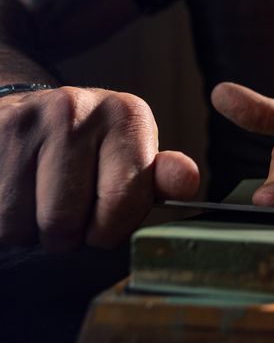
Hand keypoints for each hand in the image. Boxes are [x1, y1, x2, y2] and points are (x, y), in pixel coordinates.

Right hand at [0, 86, 199, 250]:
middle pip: (65, 221)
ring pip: (22, 225)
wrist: (27, 113)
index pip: (122, 202)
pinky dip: (5, 221)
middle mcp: (75, 108)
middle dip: (66, 234)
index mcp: (125, 114)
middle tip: (66, 208)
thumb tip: (186, 181)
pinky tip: (15, 194)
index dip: (109, 230)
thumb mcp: (132, 157)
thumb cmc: (88, 149)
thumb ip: (160, 177)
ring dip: (29, 230)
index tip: (104, 221)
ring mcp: (26, 119)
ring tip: (38, 200)